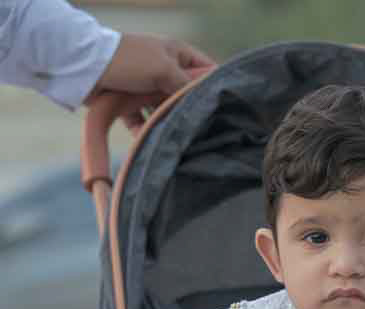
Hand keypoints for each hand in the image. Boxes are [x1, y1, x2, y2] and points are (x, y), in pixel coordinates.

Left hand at [85, 34, 213, 130]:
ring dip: (165, 122)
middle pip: (185, 95)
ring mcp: (146, 86)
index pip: (205, 70)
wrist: (86, 68)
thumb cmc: (130, 61)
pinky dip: (144, 130)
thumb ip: (186, 86)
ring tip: (170, 135)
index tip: (218, 107)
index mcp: (176, 53)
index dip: (212, 87)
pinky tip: (147, 139)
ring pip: (164, 110)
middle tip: (195, 127)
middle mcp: (163, 68)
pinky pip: (143, 120)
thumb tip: (203, 103)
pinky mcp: (129, 102)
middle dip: (187, 110)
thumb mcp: (165, 69)